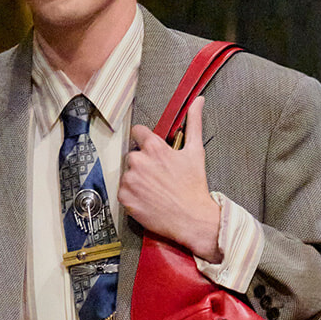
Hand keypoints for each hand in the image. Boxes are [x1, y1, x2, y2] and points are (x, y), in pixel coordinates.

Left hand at [118, 96, 221, 261]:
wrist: (191, 218)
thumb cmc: (194, 186)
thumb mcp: (195, 151)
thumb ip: (193, 123)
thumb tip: (198, 101)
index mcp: (154, 147)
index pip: (138, 132)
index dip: (145, 141)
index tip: (152, 152)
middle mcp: (138, 161)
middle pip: (133, 155)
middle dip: (143, 163)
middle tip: (158, 176)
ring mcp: (130, 180)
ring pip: (127, 173)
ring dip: (137, 180)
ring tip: (154, 189)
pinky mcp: (125, 198)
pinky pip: (122, 191)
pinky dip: (132, 195)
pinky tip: (147, 199)